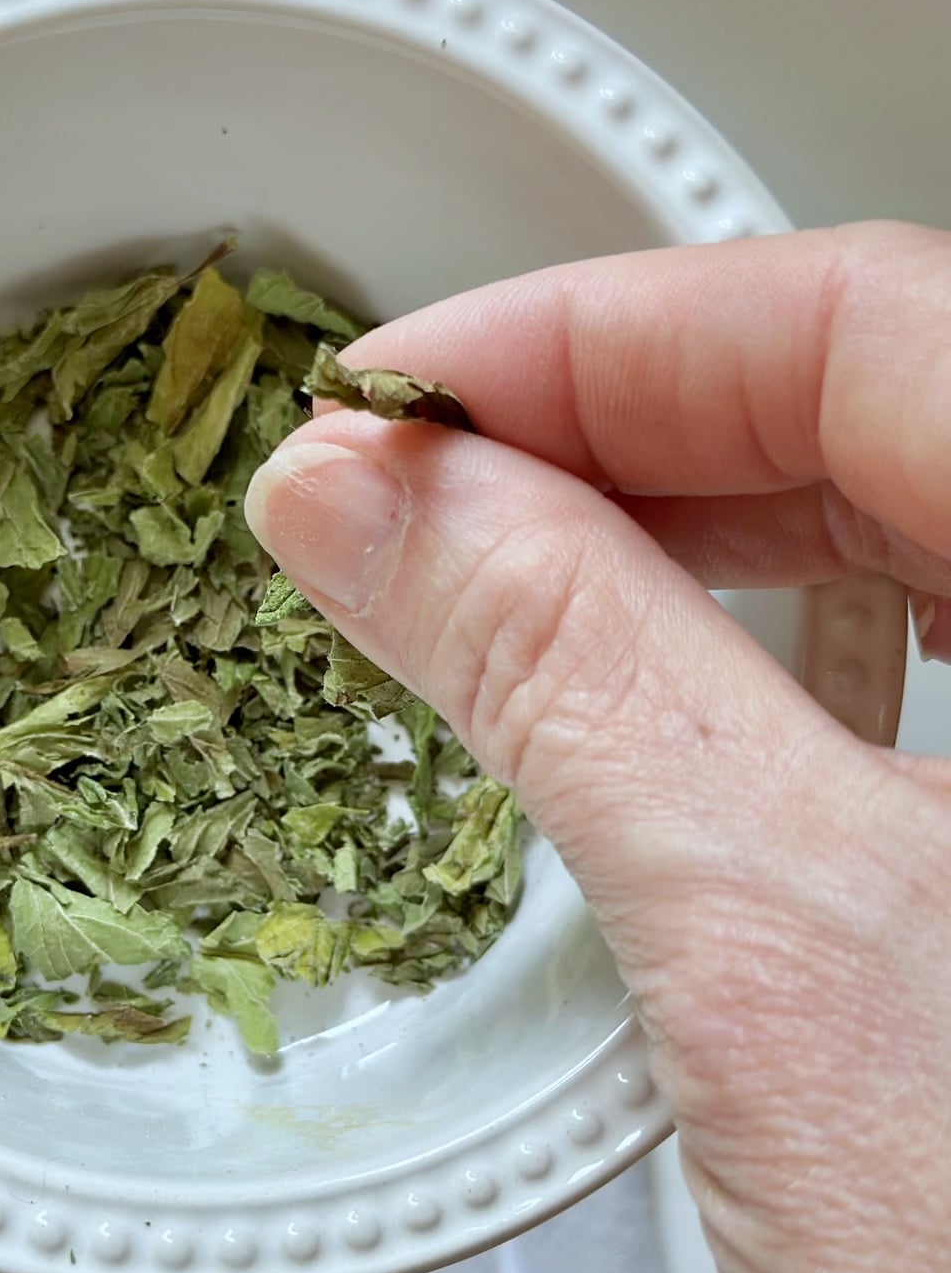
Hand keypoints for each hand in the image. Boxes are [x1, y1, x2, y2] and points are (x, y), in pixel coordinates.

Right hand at [246, 221, 950, 1272]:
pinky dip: (737, 670)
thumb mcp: (778, 952)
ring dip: (668, 538)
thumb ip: (566, 669)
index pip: (868, 320)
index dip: (598, 333)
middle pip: (881, 403)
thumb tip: (373, 497)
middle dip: (614, 427)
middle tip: (399, 489)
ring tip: (479, 576)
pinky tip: (630, 707)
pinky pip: (900, 686)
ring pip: (892, 535)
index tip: (387, 399)